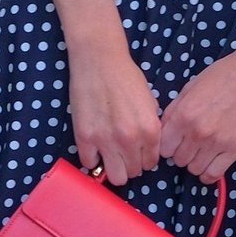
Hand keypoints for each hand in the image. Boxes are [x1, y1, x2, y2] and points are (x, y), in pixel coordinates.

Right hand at [68, 40, 162, 185]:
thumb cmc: (127, 78)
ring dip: (113, 167)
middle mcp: (130, 139)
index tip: (136, 151)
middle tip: (122, 152)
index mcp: (150, 130)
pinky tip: (94, 146)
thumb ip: (150, 129)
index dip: (143, 158)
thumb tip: (146, 149)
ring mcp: (106, 140)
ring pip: (115, 176)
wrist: (100, 60)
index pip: (150, 163)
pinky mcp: (85, 137)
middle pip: (133, 173)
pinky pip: (90, 164)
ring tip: (110, 154)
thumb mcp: (150, 103)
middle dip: (129, 164)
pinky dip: (93, 158)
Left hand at [159, 45, 235, 180]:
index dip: (168, 145)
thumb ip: (174, 110)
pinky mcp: (235, 148)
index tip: (175, 141)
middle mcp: (197, 132)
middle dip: (181, 153)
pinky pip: (214, 174)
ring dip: (196, 162)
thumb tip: (164, 130)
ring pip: (194, 169)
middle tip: (191, 144)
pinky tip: (211, 163)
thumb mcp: (191, 87)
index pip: (163, 147)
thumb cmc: (223, 76)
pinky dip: (209, 173)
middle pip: (178, 160)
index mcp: (183, 115)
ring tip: (203, 151)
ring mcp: (217, 142)